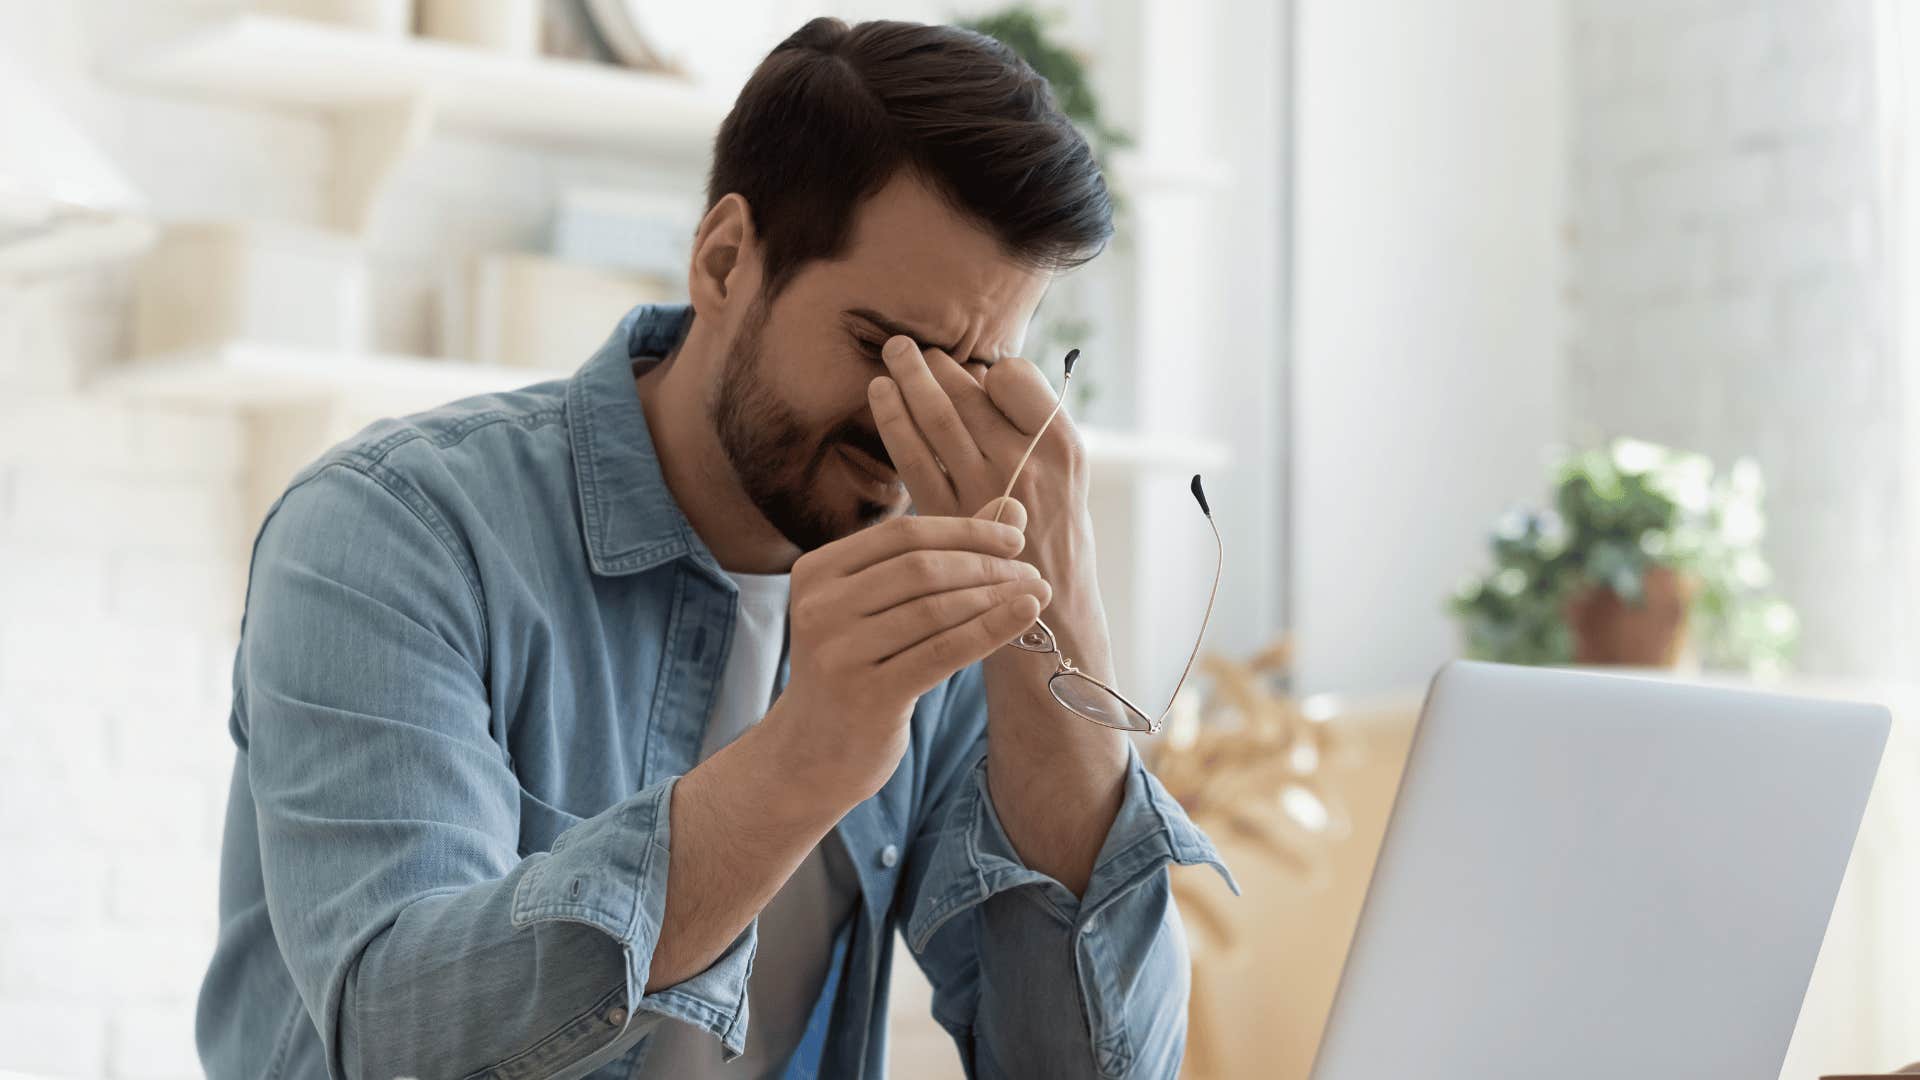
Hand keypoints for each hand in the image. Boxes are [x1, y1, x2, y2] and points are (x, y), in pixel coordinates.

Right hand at [775, 511, 1050, 798]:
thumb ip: (939, 555)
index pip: (902, 534)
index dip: (965, 531)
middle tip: (1032, 572)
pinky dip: (990, 629)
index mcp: (816, 571)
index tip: (1014, 539)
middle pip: (920, 568)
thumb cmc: (859, 668)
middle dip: (985, 565)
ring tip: (1037, 595)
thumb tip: (1010, 507)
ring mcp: (838, 652)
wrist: (814, 753)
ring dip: (995, 597)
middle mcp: (819, 607)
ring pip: (935, 609)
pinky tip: (1025, 615)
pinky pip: (943, 652)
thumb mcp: (883, 607)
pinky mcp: (866, 695)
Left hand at [867, 335, 1111, 683]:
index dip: (987, 369)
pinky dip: (893, 420)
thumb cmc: (1056, 541)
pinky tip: (880, 397)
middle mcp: (1026, 464)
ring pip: (938, 418)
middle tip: (906, 345)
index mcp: (1062, 446)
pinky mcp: (949, 519)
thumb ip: (1030, 433)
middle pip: (970, 394)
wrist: (1052, 617)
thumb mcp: (1065, 480)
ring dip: (909, 380)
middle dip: (934, 364)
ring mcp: (985, 491)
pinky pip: (914, 457)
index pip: (1015, 378)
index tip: (973, 370)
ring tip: (891, 354)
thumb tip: (981, 378)